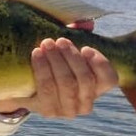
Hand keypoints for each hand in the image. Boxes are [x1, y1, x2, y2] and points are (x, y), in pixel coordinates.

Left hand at [0, 37, 118, 118]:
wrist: (25, 86)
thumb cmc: (53, 63)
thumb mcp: (67, 50)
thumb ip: (79, 34)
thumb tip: (86, 24)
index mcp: (97, 88)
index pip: (110, 79)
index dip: (100, 64)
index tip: (86, 48)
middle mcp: (86, 103)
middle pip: (85, 80)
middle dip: (72, 57)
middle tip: (60, 41)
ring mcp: (68, 110)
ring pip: (67, 84)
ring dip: (56, 61)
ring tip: (46, 44)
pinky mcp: (49, 112)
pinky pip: (47, 88)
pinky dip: (42, 69)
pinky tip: (37, 54)